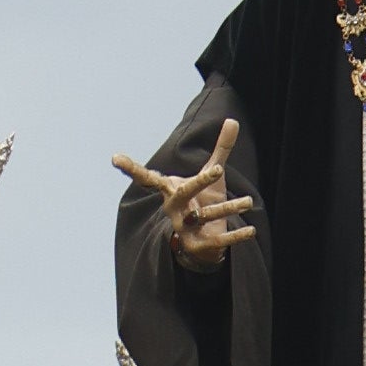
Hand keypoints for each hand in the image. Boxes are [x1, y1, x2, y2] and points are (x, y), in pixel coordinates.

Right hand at [125, 120, 254, 275]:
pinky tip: (250, 229)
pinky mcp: (198, 245)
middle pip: (183, 193)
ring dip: (228, 207)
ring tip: (248, 200)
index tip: (114, 158)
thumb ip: (220, 150)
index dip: (132, 169)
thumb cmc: (202, 201)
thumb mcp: (211, 174)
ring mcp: (184, 228)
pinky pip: (217, 240)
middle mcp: (174, 209)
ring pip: (206, 216)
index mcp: (171, 190)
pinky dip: (234, 236)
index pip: (149, 178)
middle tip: (217, 169)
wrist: (201, 242)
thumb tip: (232, 120)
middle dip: (199, 182)